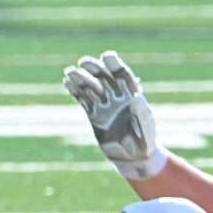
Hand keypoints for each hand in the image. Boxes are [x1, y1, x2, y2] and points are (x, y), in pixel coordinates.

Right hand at [63, 50, 163, 180]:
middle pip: (104, 77)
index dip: (115, 65)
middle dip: (94, 68)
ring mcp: (104, 105)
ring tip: (69, 72)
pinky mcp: (94, 115)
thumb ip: (141, 113)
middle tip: (84, 62)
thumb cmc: (144, 141)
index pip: (123, 75)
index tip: (107, 57)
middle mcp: (117, 96)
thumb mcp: (146, 127)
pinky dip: (75, 91)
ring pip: (91, 87)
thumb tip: (137, 97)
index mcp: (132, 94)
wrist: (133, 156)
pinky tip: (67, 83)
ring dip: (80, 78)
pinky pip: (83, 100)